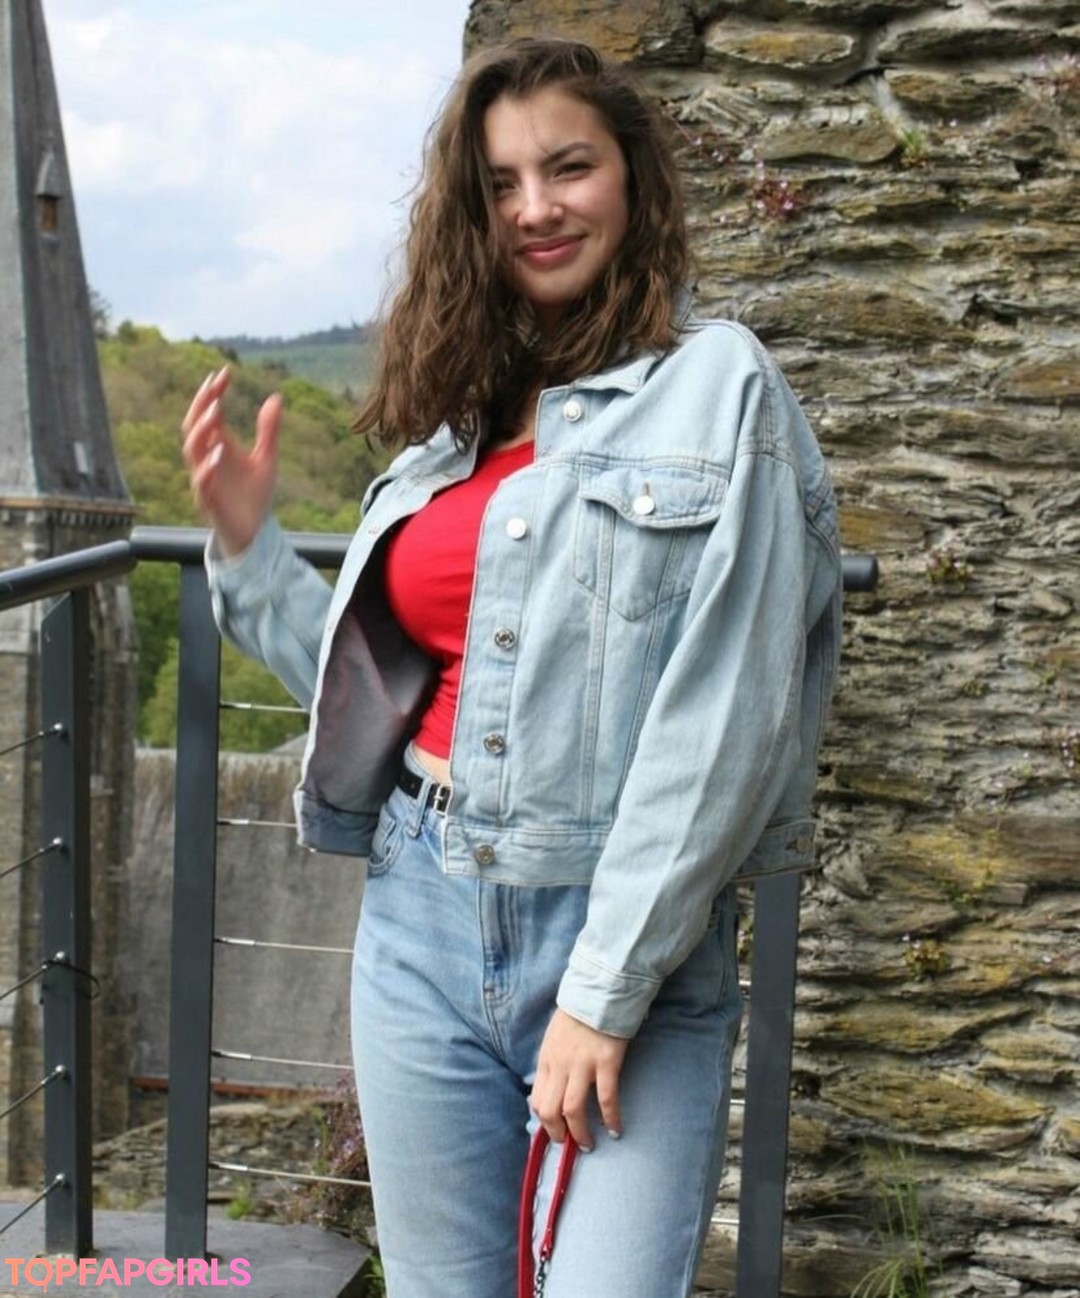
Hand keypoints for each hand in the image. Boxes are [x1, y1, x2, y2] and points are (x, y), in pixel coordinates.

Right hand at [181, 366, 281, 556]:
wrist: (254, 532)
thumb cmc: (255, 495)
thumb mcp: (267, 458)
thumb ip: (269, 430)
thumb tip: (276, 397)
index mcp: (219, 446)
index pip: (209, 412)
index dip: (214, 392)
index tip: (225, 372)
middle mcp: (207, 459)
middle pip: (193, 426)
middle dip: (201, 406)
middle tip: (213, 388)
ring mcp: (205, 479)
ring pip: (192, 451)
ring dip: (202, 431)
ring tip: (216, 413)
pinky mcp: (210, 500)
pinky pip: (202, 482)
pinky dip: (208, 468)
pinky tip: (219, 454)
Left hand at [529, 1008, 628, 1150]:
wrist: (600, 991)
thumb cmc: (578, 1014)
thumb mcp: (555, 1037)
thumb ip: (553, 1061)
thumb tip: (554, 1088)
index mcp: (546, 1059)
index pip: (537, 1100)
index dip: (545, 1122)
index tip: (556, 1132)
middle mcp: (560, 1065)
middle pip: (550, 1110)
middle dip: (558, 1134)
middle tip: (569, 1144)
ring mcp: (582, 1064)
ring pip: (573, 1109)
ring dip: (580, 1133)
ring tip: (589, 1145)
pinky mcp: (606, 1062)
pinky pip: (606, 1098)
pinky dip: (611, 1118)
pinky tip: (615, 1129)